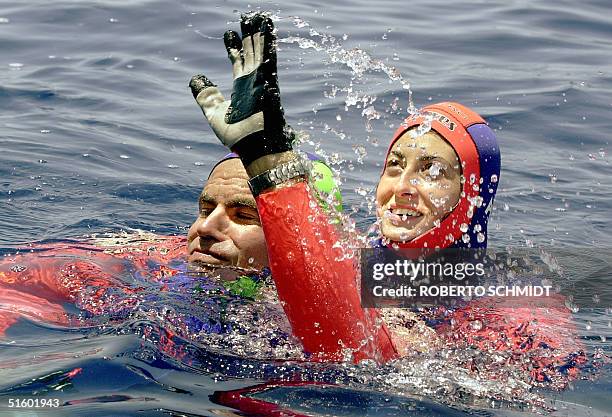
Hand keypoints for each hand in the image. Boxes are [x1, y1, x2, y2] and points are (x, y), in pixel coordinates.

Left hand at [189, 13, 293, 165]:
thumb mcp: (214, 113)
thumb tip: (195, 79)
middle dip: (252, 35)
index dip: (234, 47)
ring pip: (263, 55)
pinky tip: (268, 39)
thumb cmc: (237, 136)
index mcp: (241, 87)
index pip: (238, 61)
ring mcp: (263, 85)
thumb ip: (206, 97)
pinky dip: (269, 55)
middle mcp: (253, 83)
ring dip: (263, 37)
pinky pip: (270, 69)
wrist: (253, 149)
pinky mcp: (271, 90)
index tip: (229, 33)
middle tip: (250, 17)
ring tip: (262, 19)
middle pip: (252, 52)